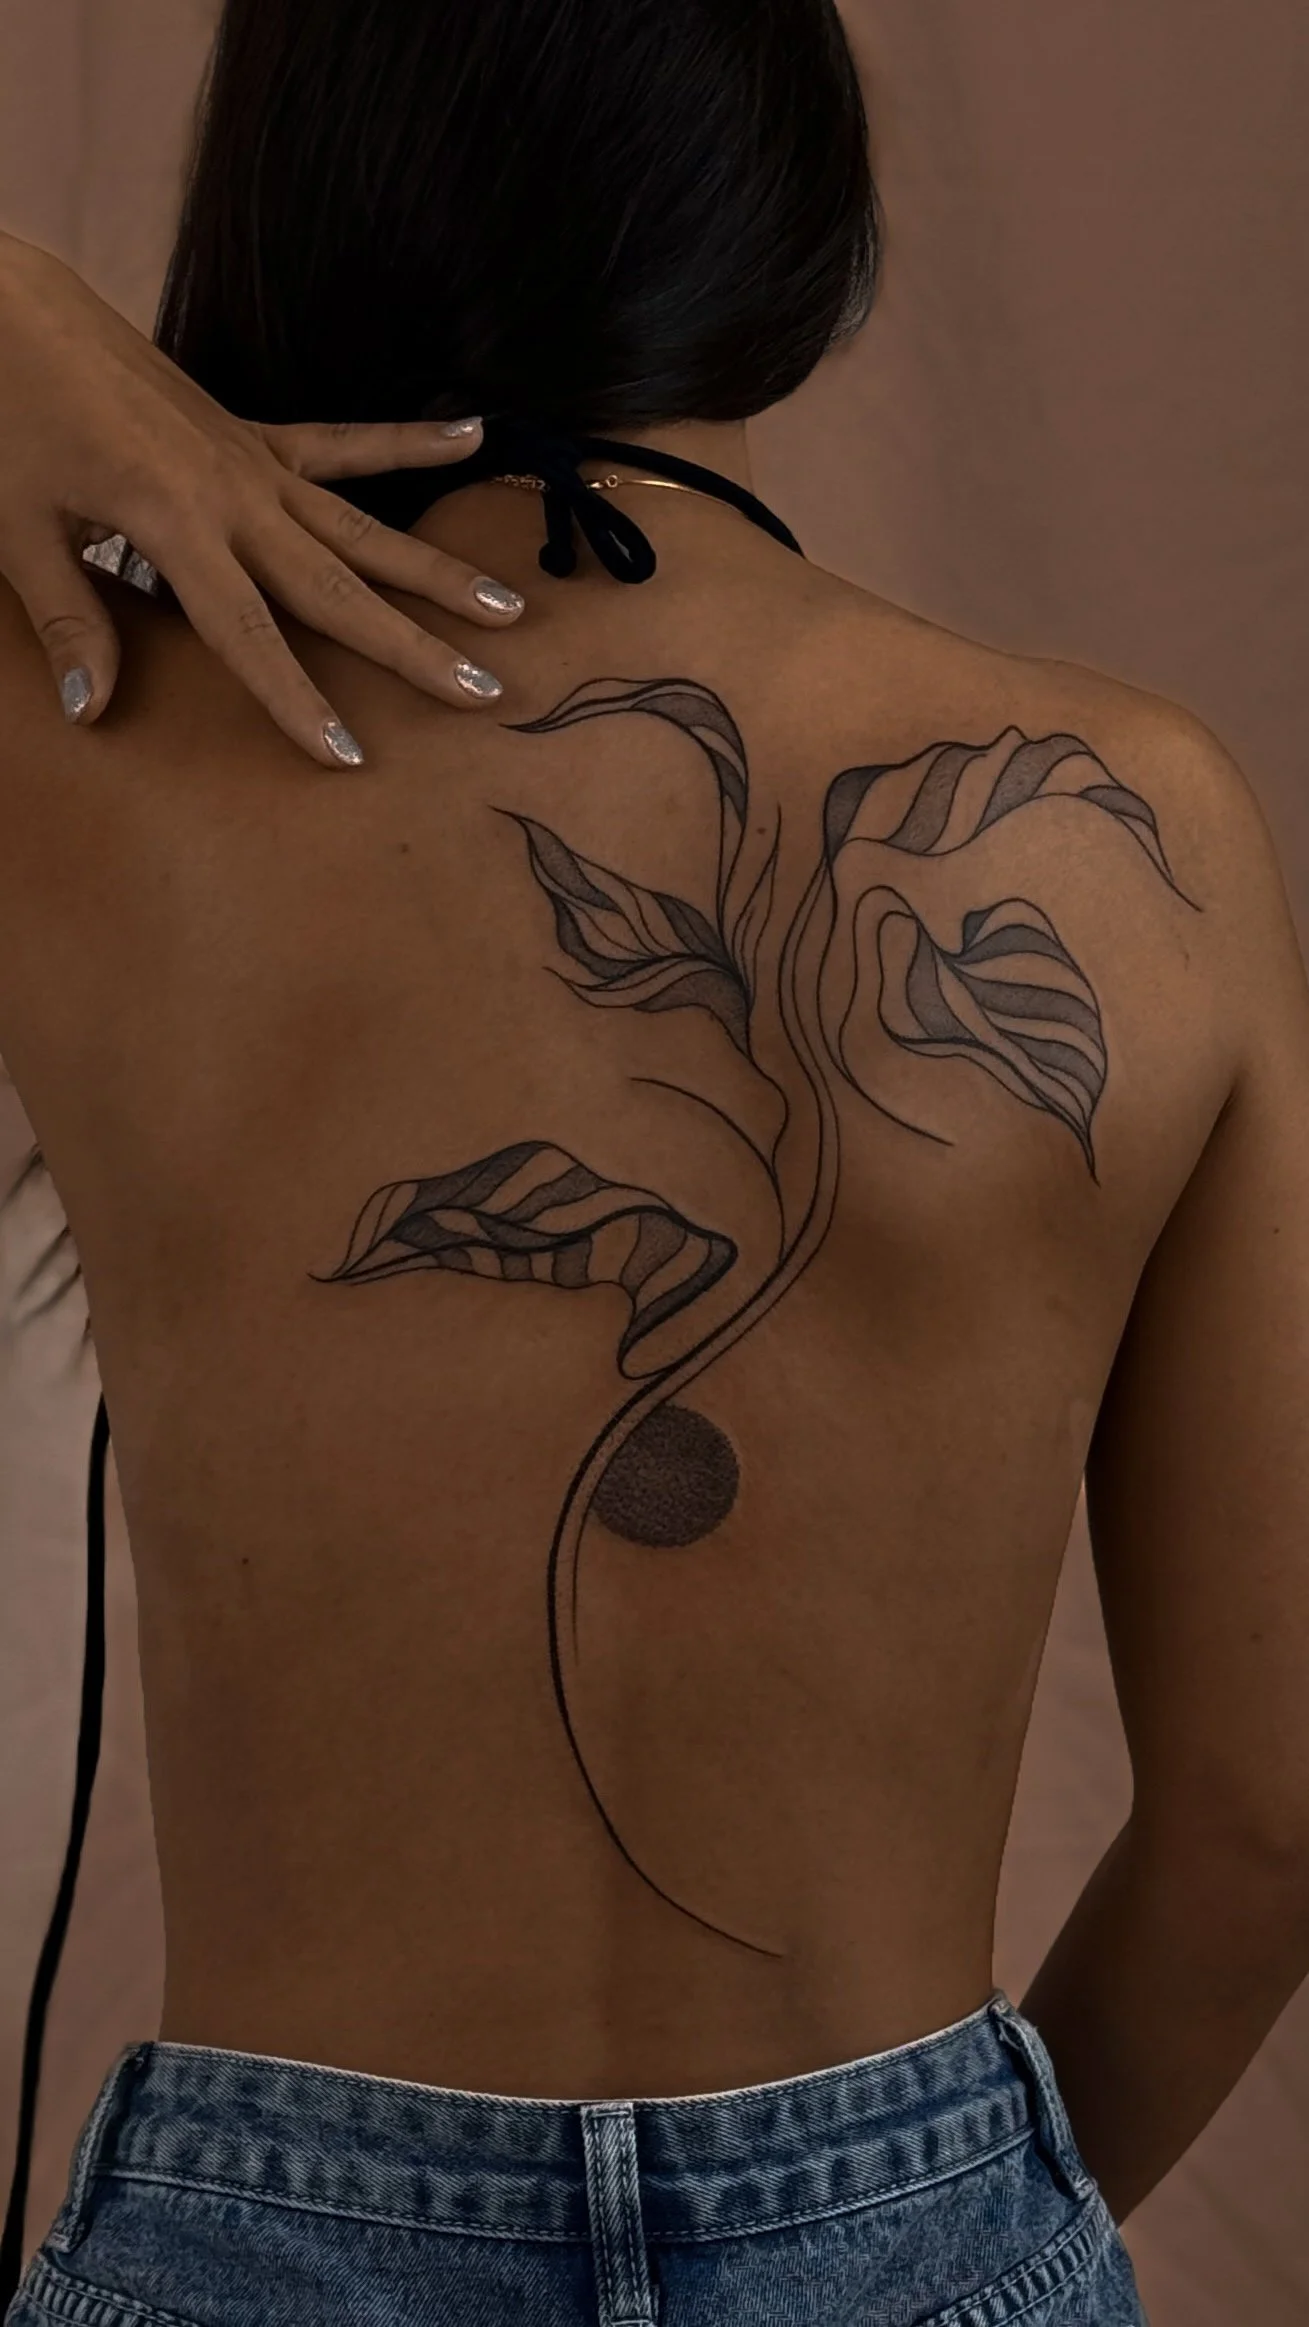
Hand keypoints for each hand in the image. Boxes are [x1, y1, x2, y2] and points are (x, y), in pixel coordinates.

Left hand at [0, 232, 522, 767]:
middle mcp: (231, 494)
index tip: (347, 754)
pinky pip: (343, 444)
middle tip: (483, 688)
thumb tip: (92, 708)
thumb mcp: (15, 527)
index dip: (296, 699)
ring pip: (361, 528)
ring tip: (506, 607)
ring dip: (434, 571)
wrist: (9, 312)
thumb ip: (66, 615)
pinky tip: (474, 433)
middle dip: (412, 645)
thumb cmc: (3, 418)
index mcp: (172, 522)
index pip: (246, 633)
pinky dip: (408, 440)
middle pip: (337, 587)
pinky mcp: (250, 434)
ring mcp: (250, 461)